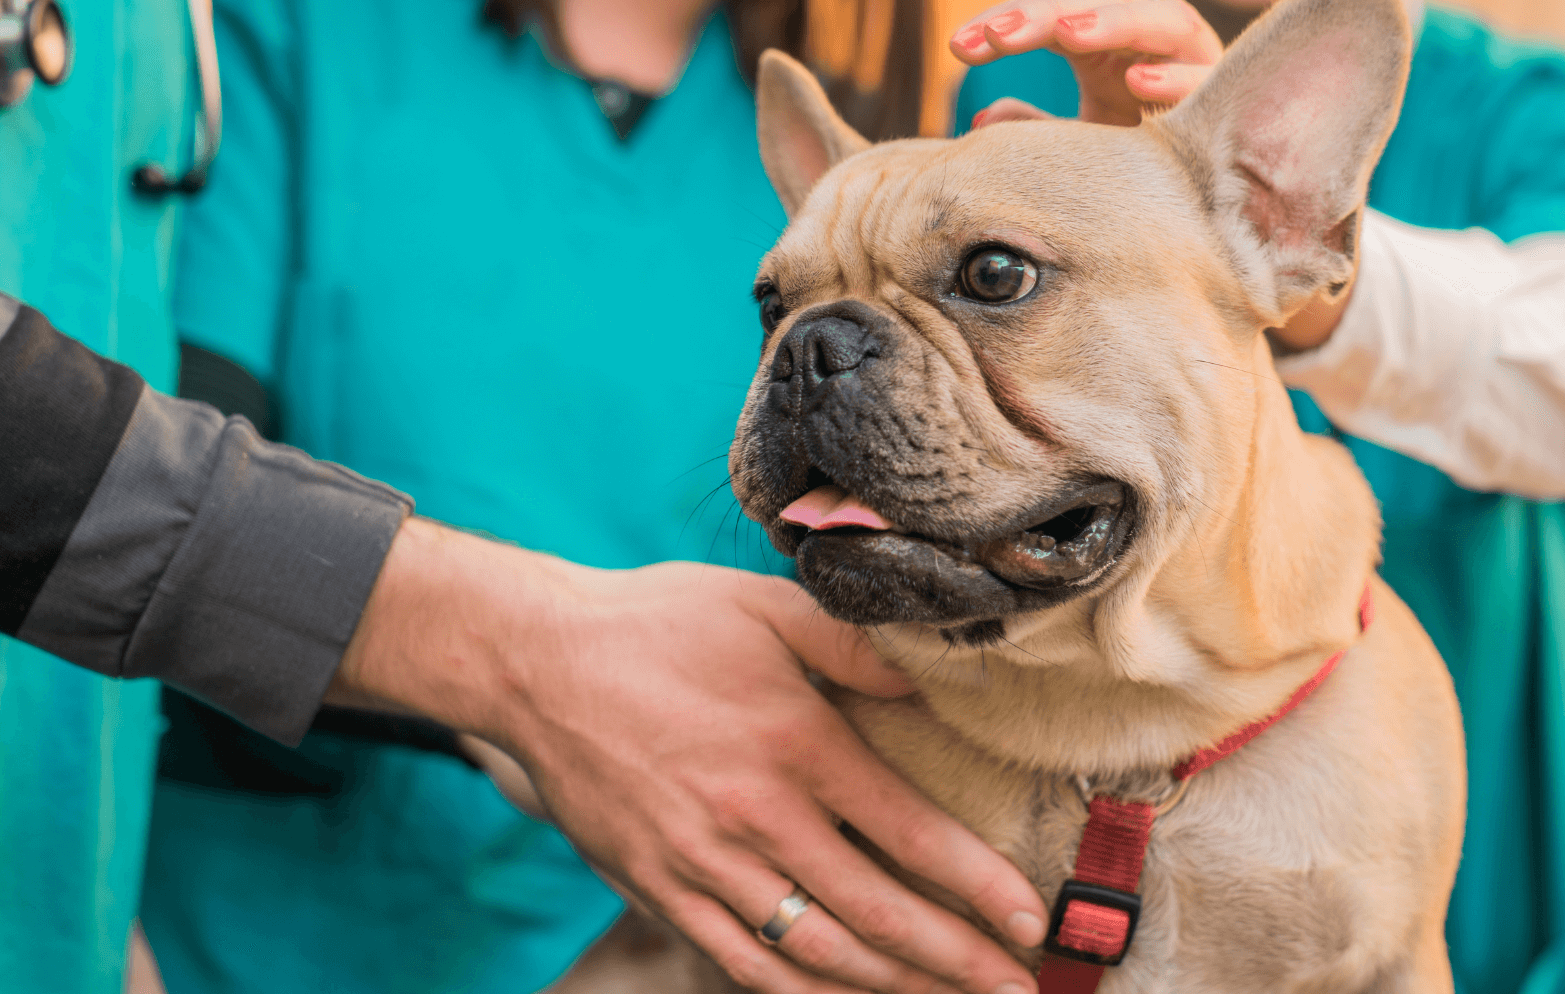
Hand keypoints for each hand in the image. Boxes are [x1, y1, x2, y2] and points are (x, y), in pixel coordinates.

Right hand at [331, 518, 1047, 993]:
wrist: (535, 663)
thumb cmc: (657, 625)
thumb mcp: (765, 608)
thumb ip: (856, 647)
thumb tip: (936, 682)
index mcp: (793, 743)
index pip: (908, 834)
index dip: (977, 886)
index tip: (1028, 920)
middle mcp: (753, 816)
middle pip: (876, 912)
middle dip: (956, 959)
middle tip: (1017, 987)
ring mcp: (702, 863)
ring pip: (815, 951)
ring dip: (893, 987)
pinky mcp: (660, 889)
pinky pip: (742, 962)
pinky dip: (803, 993)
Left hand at [950, 0, 1222, 125]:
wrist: (1207, 185)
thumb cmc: (1137, 151)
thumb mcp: (1080, 137)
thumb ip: (1035, 127)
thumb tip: (981, 122)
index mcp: (1106, 39)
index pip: (1050, 14)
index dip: (1004, 24)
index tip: (957, 46)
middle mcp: (1147, 35)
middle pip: (1098, 0)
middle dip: (1044, 13)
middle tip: (996, 35)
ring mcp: (1189, 57)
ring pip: (1159, 19)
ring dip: (1113, 23)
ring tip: (1065, 34)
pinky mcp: (1223, 93)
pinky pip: (1202, 76)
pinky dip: (1175, 78)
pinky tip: (1138, 84)